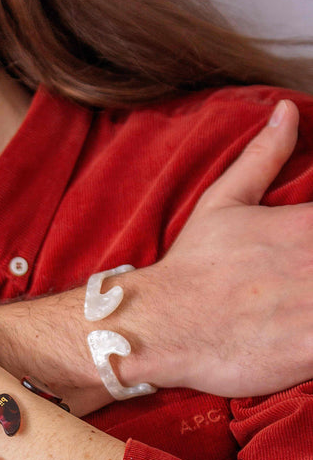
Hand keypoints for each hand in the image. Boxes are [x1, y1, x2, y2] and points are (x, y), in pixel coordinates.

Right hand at [122, 99, 312, 396]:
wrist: (161, 325)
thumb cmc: (191, 268)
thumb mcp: (222, 203)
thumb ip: (263, 157)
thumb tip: (285, 111)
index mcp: (310, 223)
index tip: (307, 256)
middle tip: (300, 282)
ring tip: (299, 307)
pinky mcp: (311, 347)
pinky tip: (303, 339)